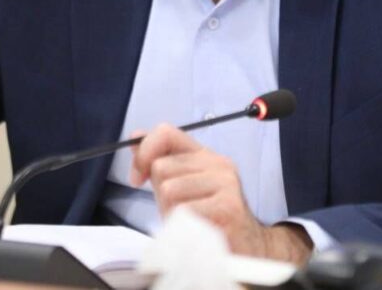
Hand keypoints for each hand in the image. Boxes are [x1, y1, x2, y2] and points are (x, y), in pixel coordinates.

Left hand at [130, 124, 312, 264]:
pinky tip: (197, 230)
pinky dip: (182, 226)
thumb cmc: (207, 219)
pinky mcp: (228, 206)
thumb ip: (159, 163)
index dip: (144, 152)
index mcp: (204, 155)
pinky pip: (183, 211)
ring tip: (188, 222)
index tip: (138, 177)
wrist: (245, 249)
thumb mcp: (179, 187)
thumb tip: (136, 137)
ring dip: (170, 212)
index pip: (166, 132)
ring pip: (169, 190)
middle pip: (162, 166)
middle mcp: (217, 163)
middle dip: (159, 195)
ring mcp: (226, 183)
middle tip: (177, 211)